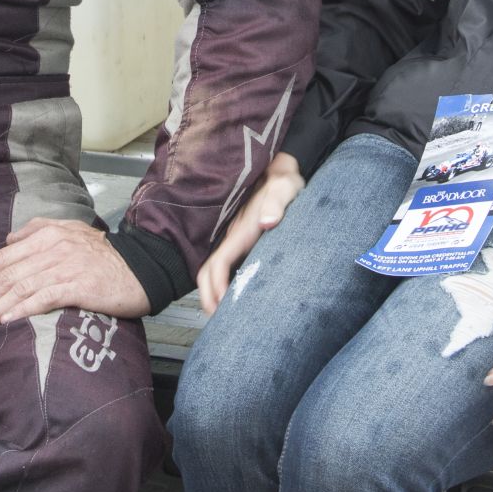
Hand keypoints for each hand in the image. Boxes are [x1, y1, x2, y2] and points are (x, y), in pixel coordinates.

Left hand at [0, 218, 147, 333]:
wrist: (142, 268)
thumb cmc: (105, 256)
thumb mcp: (72, 231)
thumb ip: (39, 229)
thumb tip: (10, 239)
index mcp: (49, 234)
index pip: (4, 257)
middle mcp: (54, 247)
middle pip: (7, 274)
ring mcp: (66, 266)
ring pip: (19, 288)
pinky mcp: (79, 286)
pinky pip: (42, 298)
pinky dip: (20, 310)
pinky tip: (6, 322)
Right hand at [196, 151, 302, 314]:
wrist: (280, 170)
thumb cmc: (285, 181)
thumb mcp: (285, 188)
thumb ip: (277, 202)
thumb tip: (268, 221)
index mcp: (241, 230)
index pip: (219, 263)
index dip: (216, 287)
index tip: (221, 307)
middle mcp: (234, 236)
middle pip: (208, 271)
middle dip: (208, 297)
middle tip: (217, 321)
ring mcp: (236, 239)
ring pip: (214, 269)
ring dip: (212, 292)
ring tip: (222, 315)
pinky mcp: (242, 240)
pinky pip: (225, 265)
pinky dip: (222, 283)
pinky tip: (234, 295)